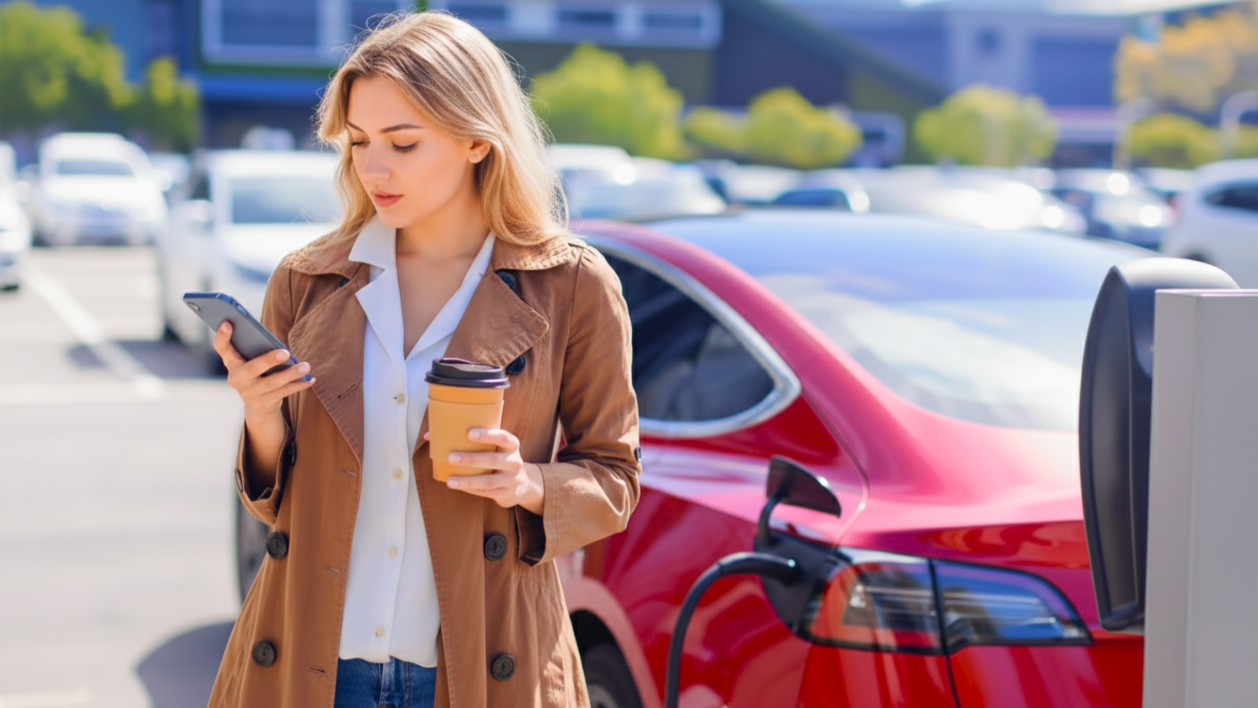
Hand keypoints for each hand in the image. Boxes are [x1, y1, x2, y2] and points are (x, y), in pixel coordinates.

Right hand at [213, 321, 314, 418]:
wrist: (258, 405)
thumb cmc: (258, 373)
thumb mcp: (253, 361)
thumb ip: (258, 350)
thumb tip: (278, 344)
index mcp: (232, 362)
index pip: (222, 347)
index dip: (222, 336)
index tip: (227, 322)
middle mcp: (236, 378)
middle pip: (252, 368)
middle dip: (269, 360)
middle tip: (286, 353)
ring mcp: (248, 393)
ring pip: (272, 382)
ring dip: (291, 373)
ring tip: (306, 366)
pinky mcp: (262, 403)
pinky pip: (283, 393)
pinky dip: (298, 385)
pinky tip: (310, 379)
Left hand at [424, 428, 543, 513]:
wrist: (522, 484)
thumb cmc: (497, 458)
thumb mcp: (493, 447)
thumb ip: (468, 439)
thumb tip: (430, 435)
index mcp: (511, 445)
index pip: (503, 437)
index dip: (487, 435)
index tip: (469, 433)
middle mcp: (514, 462)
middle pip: (493, 460)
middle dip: (471, 459)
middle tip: (451, 457)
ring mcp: (512, 480)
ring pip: (488, 481)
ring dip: (468, 480)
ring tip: (450, 480)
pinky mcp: (506, 494)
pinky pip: (486, 493)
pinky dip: (471, 489)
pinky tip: (458, 486)